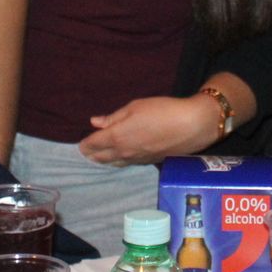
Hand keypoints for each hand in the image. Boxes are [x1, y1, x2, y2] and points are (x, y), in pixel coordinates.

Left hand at [78, 95, 215, 165]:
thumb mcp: (135, 107)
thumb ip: (114, 117)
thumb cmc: (162, 110)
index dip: (85, 144)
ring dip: (103, 161)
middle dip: (92, 155)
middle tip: (85, 153)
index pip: (94, 144)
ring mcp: (136, 160)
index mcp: (117, 136)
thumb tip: (94, 122)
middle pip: (101, 157)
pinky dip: (118, 162)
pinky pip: (127, 164)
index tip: (80, 144)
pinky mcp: (148, 162)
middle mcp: (124, 152)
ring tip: (97, 159)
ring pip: (114, 163)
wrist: (191, 126)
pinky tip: (119, 159)